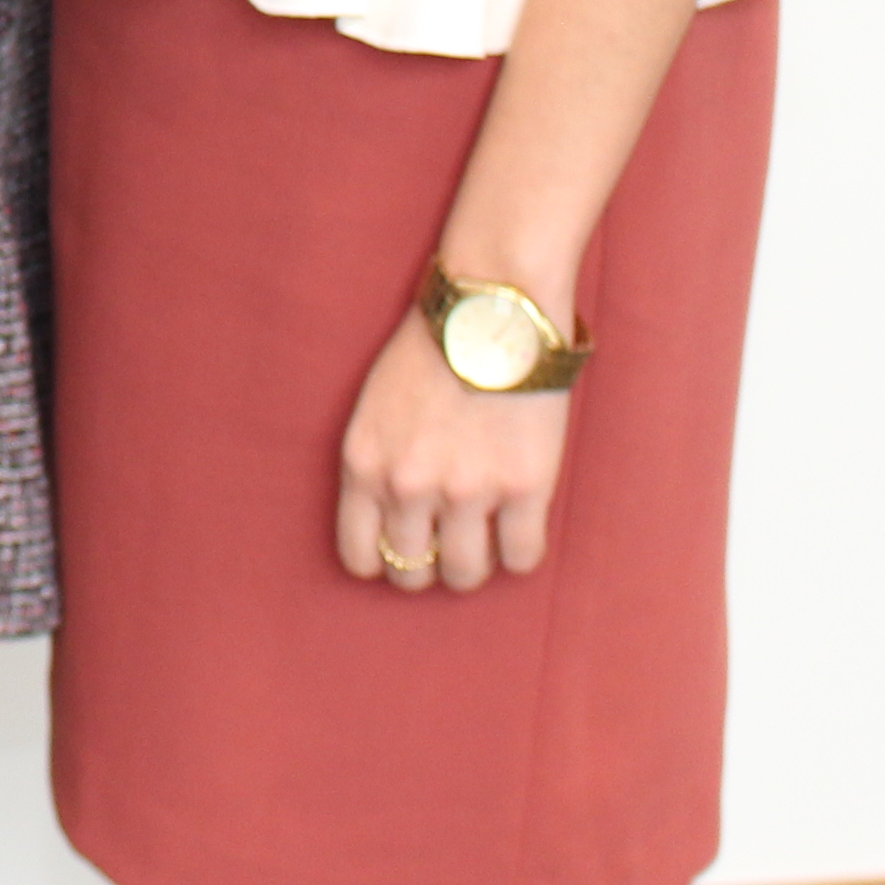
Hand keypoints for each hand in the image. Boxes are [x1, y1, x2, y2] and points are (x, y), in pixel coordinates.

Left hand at [336, 307, 567, 592]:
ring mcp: (467, 491)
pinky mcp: (524, 487)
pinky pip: (521, 558)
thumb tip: (392, 519)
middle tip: (447, 540)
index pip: (360, 557)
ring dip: (474, 563)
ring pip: (466, 575)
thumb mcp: (375, 407)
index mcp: (364, 464)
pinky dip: (520, 551)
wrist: (492, 309)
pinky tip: (519, 524)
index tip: (403, 547)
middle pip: (413, 574)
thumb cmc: (432, 348)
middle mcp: (408, 486)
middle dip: (429, 563)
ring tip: (484, 535)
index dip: (384, 559)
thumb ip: (378, 465)